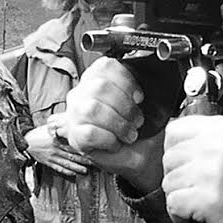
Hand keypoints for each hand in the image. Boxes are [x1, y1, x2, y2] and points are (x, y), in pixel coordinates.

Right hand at [24, 120, 91, 176]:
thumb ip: (60, 128)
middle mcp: (55, 149)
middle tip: (92, 163)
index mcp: (57, 140)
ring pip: (66, 164)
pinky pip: (58, 168)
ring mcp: (52, 157)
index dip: (81, 149)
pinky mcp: (48, 162)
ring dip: (76, 168)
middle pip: (71, 156)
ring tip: (85, 171)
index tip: (90, 151)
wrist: (25, 142)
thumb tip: (71, 124)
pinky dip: (66, 171)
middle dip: (82, 160)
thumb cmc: (38, 134)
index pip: (72, 145)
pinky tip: (73, 173)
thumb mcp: (49, 128)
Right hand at [59, 57, 162, 188]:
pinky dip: (109, 139)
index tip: (139, 98)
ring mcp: (75, 115)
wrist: (135, 155)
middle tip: (137, 120)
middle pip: (99, 87)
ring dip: (118, 123)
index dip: (127, 81)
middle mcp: (82, 94)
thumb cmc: (135, 128)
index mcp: (97, 79)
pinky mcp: (74, 136)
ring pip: (92, 109)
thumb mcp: (141, 105)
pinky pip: (90, 132)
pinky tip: (115, 143)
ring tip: (129, 134)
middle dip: (125, 106)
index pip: (106, 66)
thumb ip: (140, 91)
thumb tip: (148, 85)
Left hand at [161, 116, 222, 222]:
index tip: (189, 164)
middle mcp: (216, 145)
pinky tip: (199, 213)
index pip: (174, 132)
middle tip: (201, 186)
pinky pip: (173, 204)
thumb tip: (172, 141)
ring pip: (168, 183)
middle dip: (178, 177)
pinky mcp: (206, 198)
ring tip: (203, 199)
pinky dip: (180, 215)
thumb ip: (204, 138)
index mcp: (222, 128)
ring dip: (181, 197)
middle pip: (168, 159)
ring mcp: (211, 172)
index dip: (177, 152)